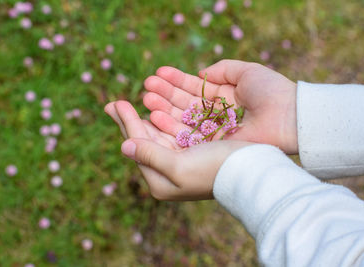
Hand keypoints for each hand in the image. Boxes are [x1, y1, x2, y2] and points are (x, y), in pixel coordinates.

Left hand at [104, 100, 250, 200]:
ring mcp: (179, 163)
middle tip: (112, 103)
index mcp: (160, 181)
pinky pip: (170, 134)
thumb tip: (124, 146)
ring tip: (126, 104)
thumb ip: (150, 155)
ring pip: (155, 136)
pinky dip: (161, 121)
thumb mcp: (179, 166)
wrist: (251, 173)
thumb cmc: (215, 170)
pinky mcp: (192, 153)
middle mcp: (167, 174)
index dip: (127, 123)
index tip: (116, 102)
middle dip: (129, 121)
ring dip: (143, 118)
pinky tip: (153, 112)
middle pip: (143, 142)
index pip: (138, 147)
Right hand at [143, 59, 297, 153]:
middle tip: (146, 87)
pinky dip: (172, 127)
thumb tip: (200, 74)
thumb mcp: (247, 71)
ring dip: (164, 109)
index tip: (157, 74)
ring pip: (183, 120)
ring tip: (146, 99)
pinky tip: (156, 117)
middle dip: (165, 95)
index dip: (176, 81)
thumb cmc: (271, 92)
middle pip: (185, 104)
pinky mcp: (214, 146)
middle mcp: (216, 114)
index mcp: (224, 96)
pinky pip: (189, 136)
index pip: (194, 88)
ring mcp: (214, 131)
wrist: (289, 117)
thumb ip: (222, 69)